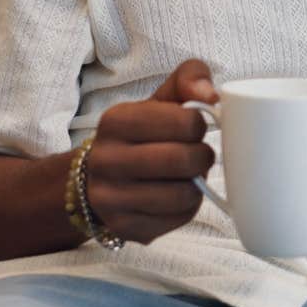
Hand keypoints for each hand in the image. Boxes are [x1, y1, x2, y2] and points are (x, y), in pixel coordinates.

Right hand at [81, 59, 218, 244]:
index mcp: (116, 120)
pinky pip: (177, 220)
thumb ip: (189, 78)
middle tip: (198, 154)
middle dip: (202, 157)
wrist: (94, 178)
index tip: (193, 128)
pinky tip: (174, 195)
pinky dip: (186, 208)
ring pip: (183, 195)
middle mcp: (106, 160)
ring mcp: (111, 198)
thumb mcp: (159, 99)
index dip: (199, 126)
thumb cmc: (141, 133)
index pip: (185, 122)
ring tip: (187, 174)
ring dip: (196, 184)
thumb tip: (212, 95)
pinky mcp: (124, 227)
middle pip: (184, 160)